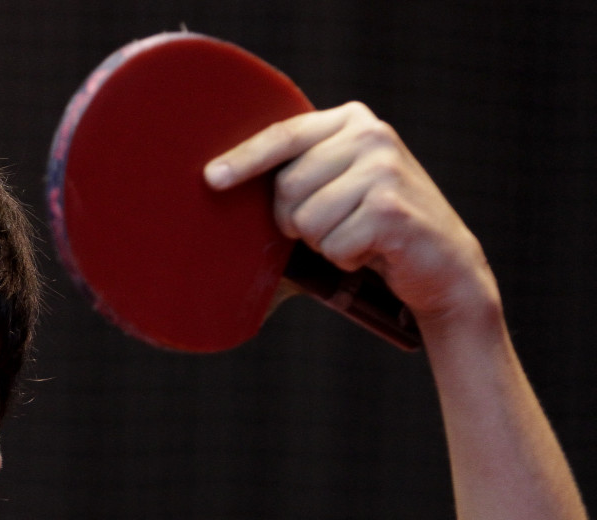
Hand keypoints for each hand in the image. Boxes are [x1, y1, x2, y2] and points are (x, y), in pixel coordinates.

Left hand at [204, 102, 498, 328]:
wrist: (443, 264)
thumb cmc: (375, 229)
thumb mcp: (339, 188)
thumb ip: (299, 176)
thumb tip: (220, 187)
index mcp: (351, 121)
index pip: (283, 136)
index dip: (244, 159)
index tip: (212, 178)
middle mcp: (370, 135)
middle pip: (286, 187)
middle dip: (297, 222)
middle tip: (335, 226)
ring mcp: (384, 168)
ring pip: (306, 221)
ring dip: (324, 243)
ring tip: (358, 237)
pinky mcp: (389, 208)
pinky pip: (332, 245)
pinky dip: (345, 259)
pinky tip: (374, 251)